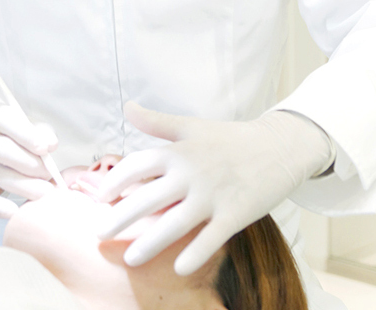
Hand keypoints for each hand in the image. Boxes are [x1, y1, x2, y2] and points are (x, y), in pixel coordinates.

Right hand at [0, 101, 57, 217]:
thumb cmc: (13, 131)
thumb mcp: (27, 123)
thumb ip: (41, 131)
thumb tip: (51, 144)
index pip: (5, 120)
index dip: (25, 135)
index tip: (45, 149)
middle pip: (1, 151)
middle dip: (29, 165)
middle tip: (50, 176)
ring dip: (23, 186)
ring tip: (44, 193)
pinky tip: (15, 212)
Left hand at [95, 103, 331, 274]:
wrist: (277, 146)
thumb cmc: (229, 138)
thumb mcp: (191, 125)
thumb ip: (156, 122)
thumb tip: (126, 106)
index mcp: (178, 150)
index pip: (137, 165)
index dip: (115, 182)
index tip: (99, 198)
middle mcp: (191, 172)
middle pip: (148, 198)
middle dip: (120, 217)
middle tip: (98, 234)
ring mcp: (212, 195)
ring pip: (174, 224)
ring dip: (149, 244)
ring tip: (130, 259)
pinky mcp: (235, 214)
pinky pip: (210, 239)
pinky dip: (194, 255)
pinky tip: (178, 270)